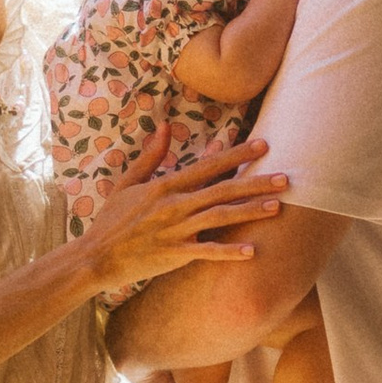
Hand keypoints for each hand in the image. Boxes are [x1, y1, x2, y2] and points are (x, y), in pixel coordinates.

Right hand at [73, 133, 281, 299]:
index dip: (237, 153)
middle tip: (286, 177)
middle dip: (256, 182)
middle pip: (223, 189)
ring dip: (250, 211)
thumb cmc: (112, 220)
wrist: (95, 257)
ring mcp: (176, 230)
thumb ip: (151, 155)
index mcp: (165, 185)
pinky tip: (252, 251)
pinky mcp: (175, 254)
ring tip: (278, 207)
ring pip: (221, 217)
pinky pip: (208, 252)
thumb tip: (165, 125)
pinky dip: (229, 252)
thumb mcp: (128, 183)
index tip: (263, 144)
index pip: (208, 165)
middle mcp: (174, 205)